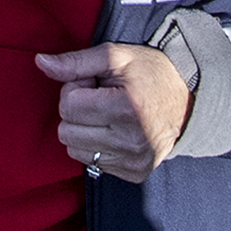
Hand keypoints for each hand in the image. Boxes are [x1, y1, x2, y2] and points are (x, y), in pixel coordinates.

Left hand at [37, 43, 190, 184]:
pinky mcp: (134, 173)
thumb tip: (41, 63)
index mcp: (125, 109)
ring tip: (107, 114)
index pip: (68, 105)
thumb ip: (76, 61)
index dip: (75, 88)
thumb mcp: (116, 56)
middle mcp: (130, 141)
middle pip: (66, 131)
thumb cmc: (151, 73)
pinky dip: (96, 145)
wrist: (189, 101)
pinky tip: (115, 130)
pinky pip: (91, 164)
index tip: (95, 83)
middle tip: (101, 98)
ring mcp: (133, 161)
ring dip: (84, 129)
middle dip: (77, 110)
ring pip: (74, 149)